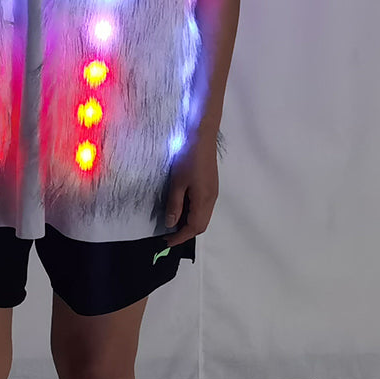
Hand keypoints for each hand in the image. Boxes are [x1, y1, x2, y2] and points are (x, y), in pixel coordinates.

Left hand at [163, 126, 218, 246]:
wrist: (202, 136)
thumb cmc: (187, 158)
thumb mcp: (177, 182)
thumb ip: (174, 204)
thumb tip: (171, 224)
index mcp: (204, 200)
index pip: (194, 227)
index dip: (180, 237)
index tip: (166, 242)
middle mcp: (211, 199)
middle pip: (201, 225)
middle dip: (186, 233)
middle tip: (168, 234)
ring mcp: (213, 192)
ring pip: (203, 216)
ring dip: (190, 222)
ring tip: (173, 222)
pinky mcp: (211, 185)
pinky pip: (204, 207)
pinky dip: (193, 212)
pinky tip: (182, 207)